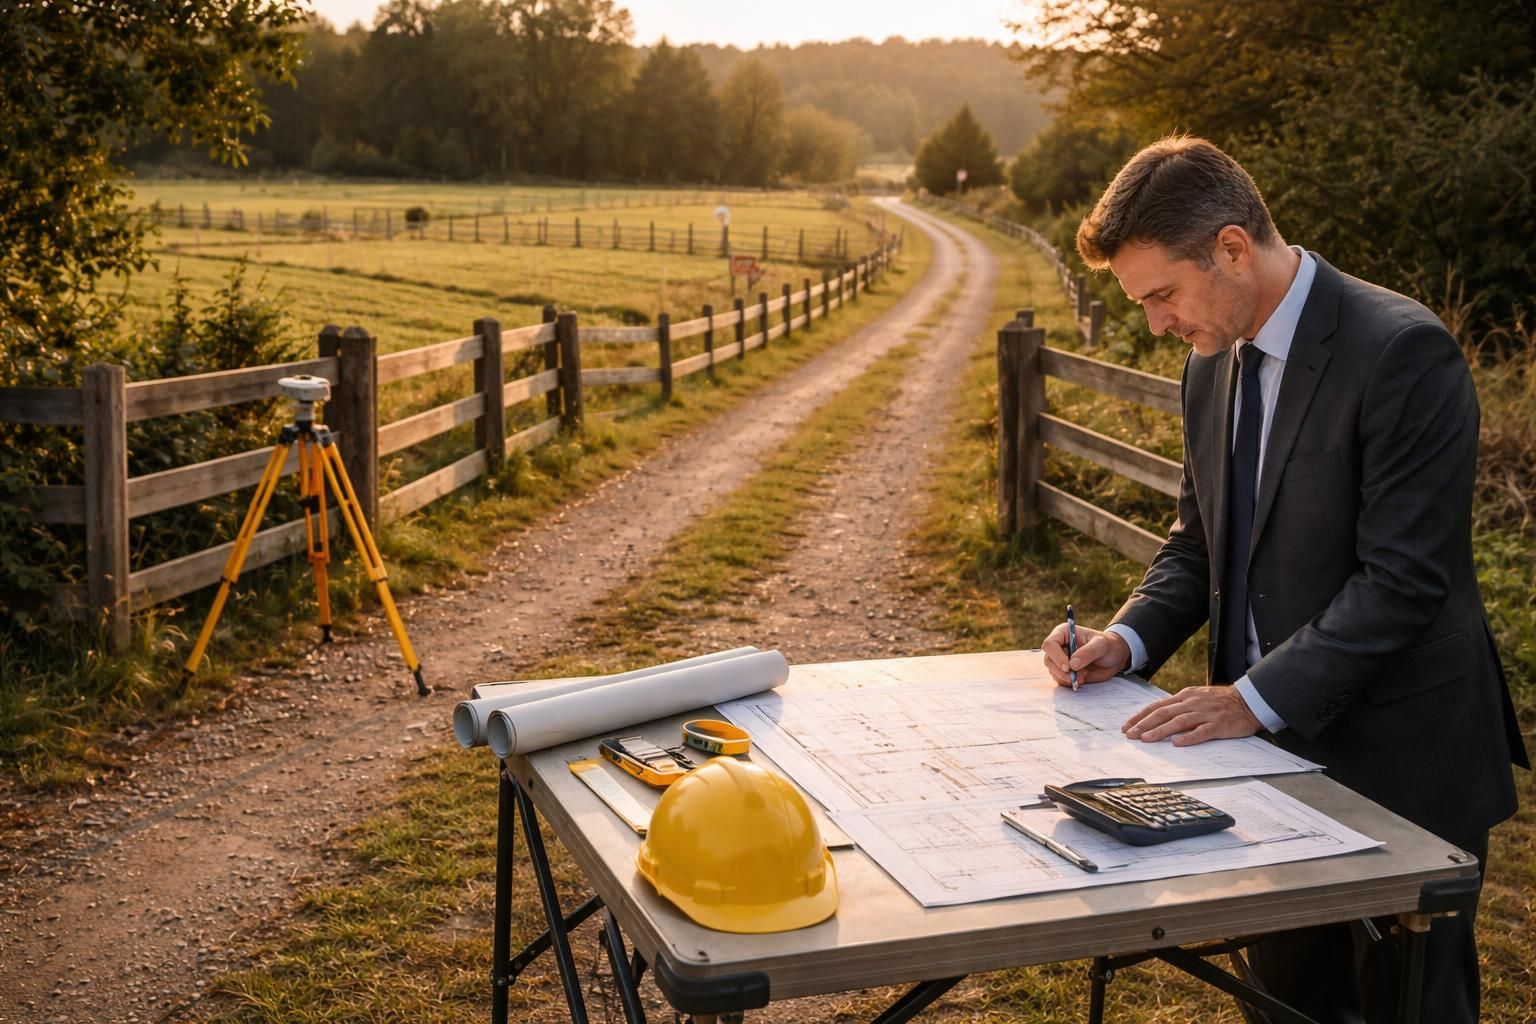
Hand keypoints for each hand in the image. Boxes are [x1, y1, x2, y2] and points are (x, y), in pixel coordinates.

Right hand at [1042, 622, 1129, 687]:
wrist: (1115, 658)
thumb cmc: (1108, 646)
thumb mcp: (1102, 645)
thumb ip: (1088, 652)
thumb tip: (1073, 664)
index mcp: (1064, 633)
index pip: (1050, 644)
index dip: (1056, 656)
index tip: (1068, 667)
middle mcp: (1059, 646)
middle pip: (1048, 659)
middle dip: (1059, 670)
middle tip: (1074, 677)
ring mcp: (1061, 660)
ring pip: (1052, 671)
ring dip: (1064, 678)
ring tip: (1080, 678)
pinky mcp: (1066, 672)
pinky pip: (1060, 679)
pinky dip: (1068, 682)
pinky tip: (1080, 680)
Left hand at [1122, 685, 1261, 745]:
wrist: (1249, 700)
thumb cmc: (1221, 701)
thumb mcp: (1196, 697)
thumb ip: (1179, 706)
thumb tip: (1157, 716)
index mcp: (1185, 696)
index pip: (1157, 706)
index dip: (1140, 716)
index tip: (1127, 726)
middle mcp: (1192, 703)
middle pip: (1163, 713)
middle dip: (1144, 724)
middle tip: (1130, 735)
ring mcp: (1205, 713)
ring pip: (1178, 722)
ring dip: (1160, 730)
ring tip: (1146, 739)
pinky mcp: (1218, 724)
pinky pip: (1202, 731)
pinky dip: (1189, 737)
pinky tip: (1177, 743)